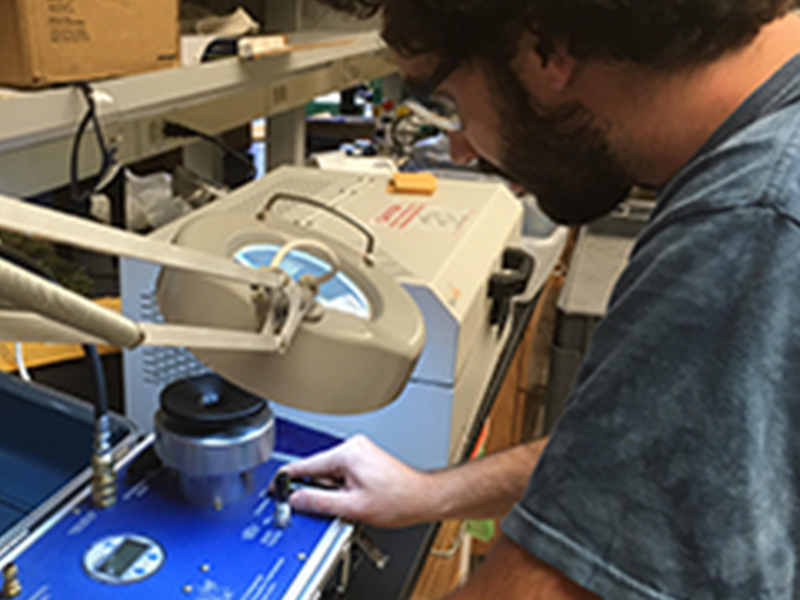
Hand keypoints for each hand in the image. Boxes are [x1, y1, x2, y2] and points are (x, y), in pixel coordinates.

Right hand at [282, 435, 438, 527]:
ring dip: (331, 491)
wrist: (423, 498)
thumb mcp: (352, 507)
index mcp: (347, 454)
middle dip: (316, 490)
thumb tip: (296, 500)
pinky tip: (354, 500)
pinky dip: (341, 487)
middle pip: (317, 470)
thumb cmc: (398, 500)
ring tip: (351, 506)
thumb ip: (319, 503)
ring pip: (330, 473)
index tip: (274, 488)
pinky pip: (342, 472)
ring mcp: (360, 451)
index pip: (305, 465)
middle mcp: (353, 447)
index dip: (287, 480)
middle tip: (322, 509)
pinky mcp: (365, 458)